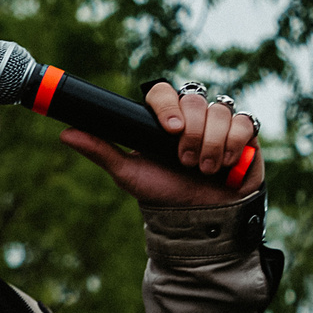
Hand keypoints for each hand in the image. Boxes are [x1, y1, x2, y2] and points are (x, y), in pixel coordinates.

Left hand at [59, 84, 263, 206]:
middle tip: (185, 161)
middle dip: (191, 133)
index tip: (169, 129)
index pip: (162, 92)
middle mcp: (192, 115)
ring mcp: (220, 122)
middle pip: (194, 99)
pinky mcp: (246, 134)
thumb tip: (65, 134)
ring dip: (211, 143)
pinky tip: (226, 165)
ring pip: (220, 110)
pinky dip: (234, 143)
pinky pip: (244, 123)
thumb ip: (102, 151)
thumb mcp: (129, 174)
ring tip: (204, 169)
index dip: (167, 105)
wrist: (200, 221)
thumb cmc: (164, 194)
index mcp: (163, 118)